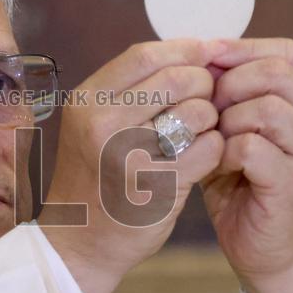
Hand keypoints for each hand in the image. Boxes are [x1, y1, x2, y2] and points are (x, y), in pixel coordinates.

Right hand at [40, 40, 225, 292]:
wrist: (78, 243)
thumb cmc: (95, 177)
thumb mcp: (93, 125)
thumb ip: (131, 90)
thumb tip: (192, 52)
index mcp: (86, 102)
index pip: (144, 55)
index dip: (183, 49)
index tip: (207, 53)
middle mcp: (101, 125)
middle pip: (176, 78)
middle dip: (203, 83)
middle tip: (207, 98)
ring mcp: (127, 156)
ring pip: (197, 112)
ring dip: (211, 118)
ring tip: (201, 131)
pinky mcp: (156, 187)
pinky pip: (207, 149)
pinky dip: (214, 149)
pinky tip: (203, 158)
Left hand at [201, 38, 292, 292]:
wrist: (255, 245)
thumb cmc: (233, 180)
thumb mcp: (224, 127)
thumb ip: (219, 93)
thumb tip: (193, 51)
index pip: (286, 52)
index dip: (242, 49)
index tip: (205, 60)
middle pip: (279, 72)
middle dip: (231, 83)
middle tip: (205, 107)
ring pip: (268, 107)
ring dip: (227, 119)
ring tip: (210, 139)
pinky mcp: (291, 182)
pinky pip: (254, 147)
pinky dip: (225, 152)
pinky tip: (214, 165)